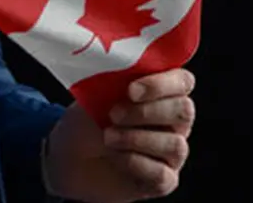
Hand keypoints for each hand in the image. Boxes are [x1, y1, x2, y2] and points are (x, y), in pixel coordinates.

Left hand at [45, 69, 195, 201]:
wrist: (68, 157)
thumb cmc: (87, 120)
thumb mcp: (97, 94)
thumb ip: (117, 81)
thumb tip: (127, 72)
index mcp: (162, 93)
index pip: (183, 81)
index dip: (162, 84)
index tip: (131, 90)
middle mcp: (174, 121)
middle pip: (184, 111)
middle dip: (145, 112)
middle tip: (113, 114)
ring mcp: (172, 152)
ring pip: (176, 144)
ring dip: (135, 138)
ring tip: (107, 136)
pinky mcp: (164, 180)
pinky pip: (162, 173)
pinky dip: (134, 163)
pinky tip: (115, 157)